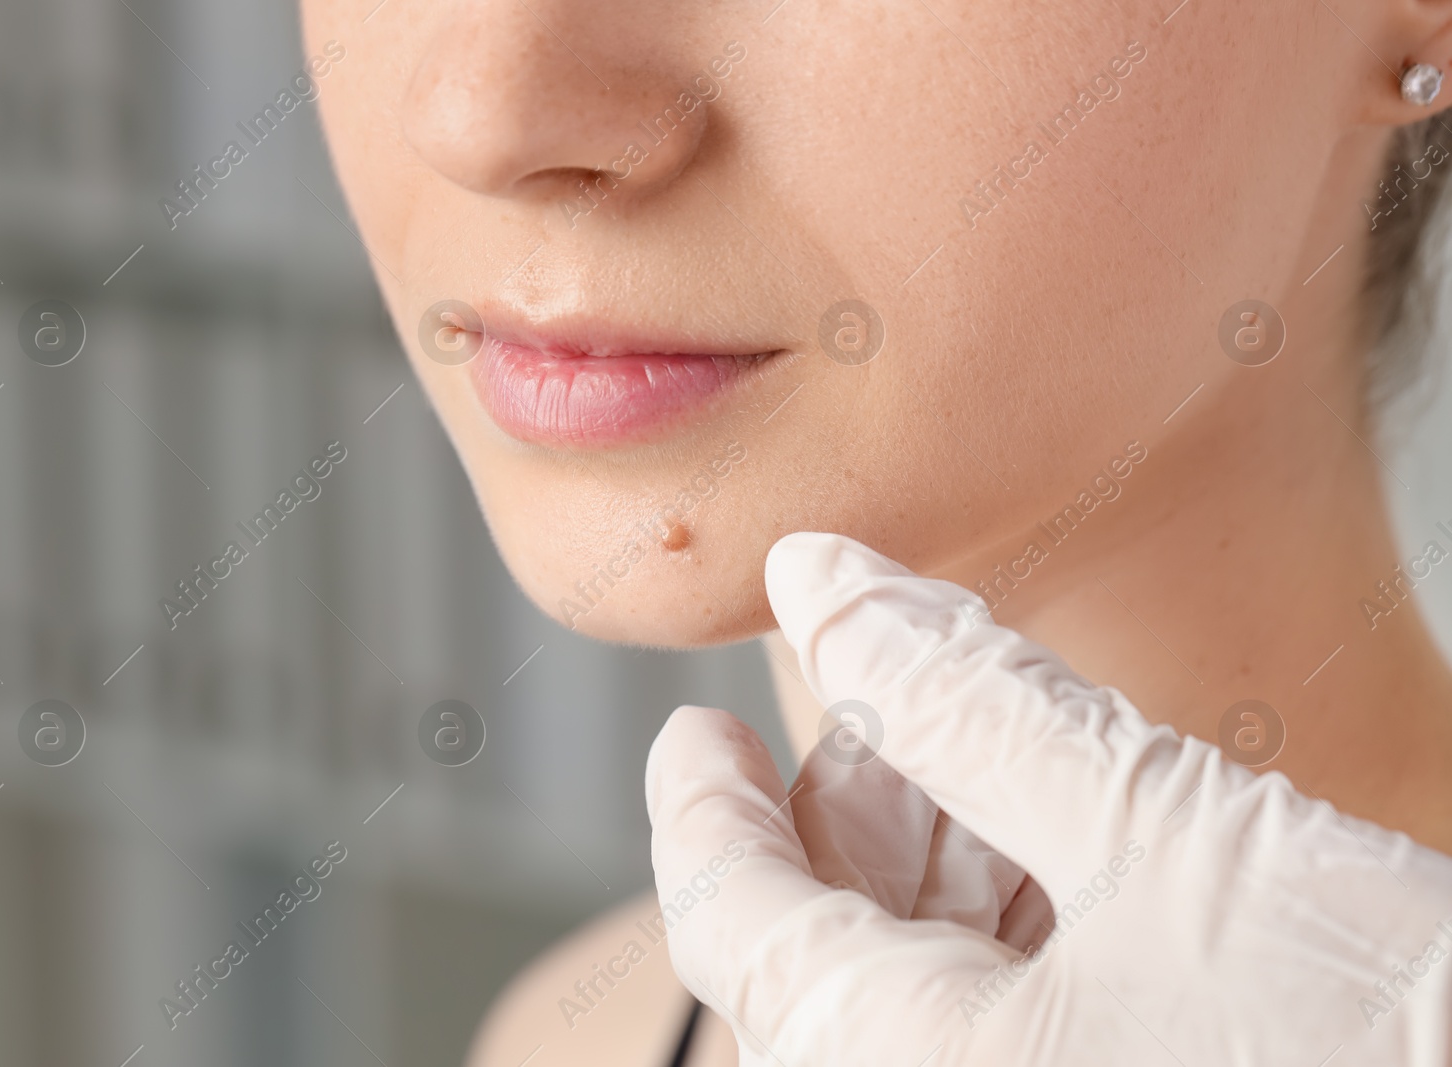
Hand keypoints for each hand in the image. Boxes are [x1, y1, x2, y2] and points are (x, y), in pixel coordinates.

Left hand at [645, 533, 1451, 1065]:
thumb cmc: (1382, 1038)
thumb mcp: (1154, 831)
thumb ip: (966, 699)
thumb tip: (828, 583)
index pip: (729, 918)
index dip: (699, 805)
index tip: (692, 734)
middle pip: (822, 944)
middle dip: (863, 806)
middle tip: (908, 700)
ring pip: (910, 983)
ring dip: (947, 858)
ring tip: (1018, 765)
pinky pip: (996, 1026)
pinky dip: (1016, 927)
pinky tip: (1077, 855)